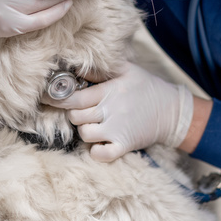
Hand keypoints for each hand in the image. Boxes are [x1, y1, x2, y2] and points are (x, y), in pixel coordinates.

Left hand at [44, 62, 194, 161]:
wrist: (172, 111)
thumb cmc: (146, 87)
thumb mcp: (126, 71)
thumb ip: (100, 70)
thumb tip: (74, 65)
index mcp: (110, 91)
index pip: (74, 98)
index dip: (58, 99)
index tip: (49, 98)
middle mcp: (111, 110)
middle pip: (76, 117)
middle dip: (74, 115)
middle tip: (82, 111)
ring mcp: (118, 129)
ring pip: (85, 134)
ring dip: (85, 131)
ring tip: (94, 124)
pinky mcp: (125, 145)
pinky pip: (100, 154)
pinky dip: (96, 151)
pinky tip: (100, 143)